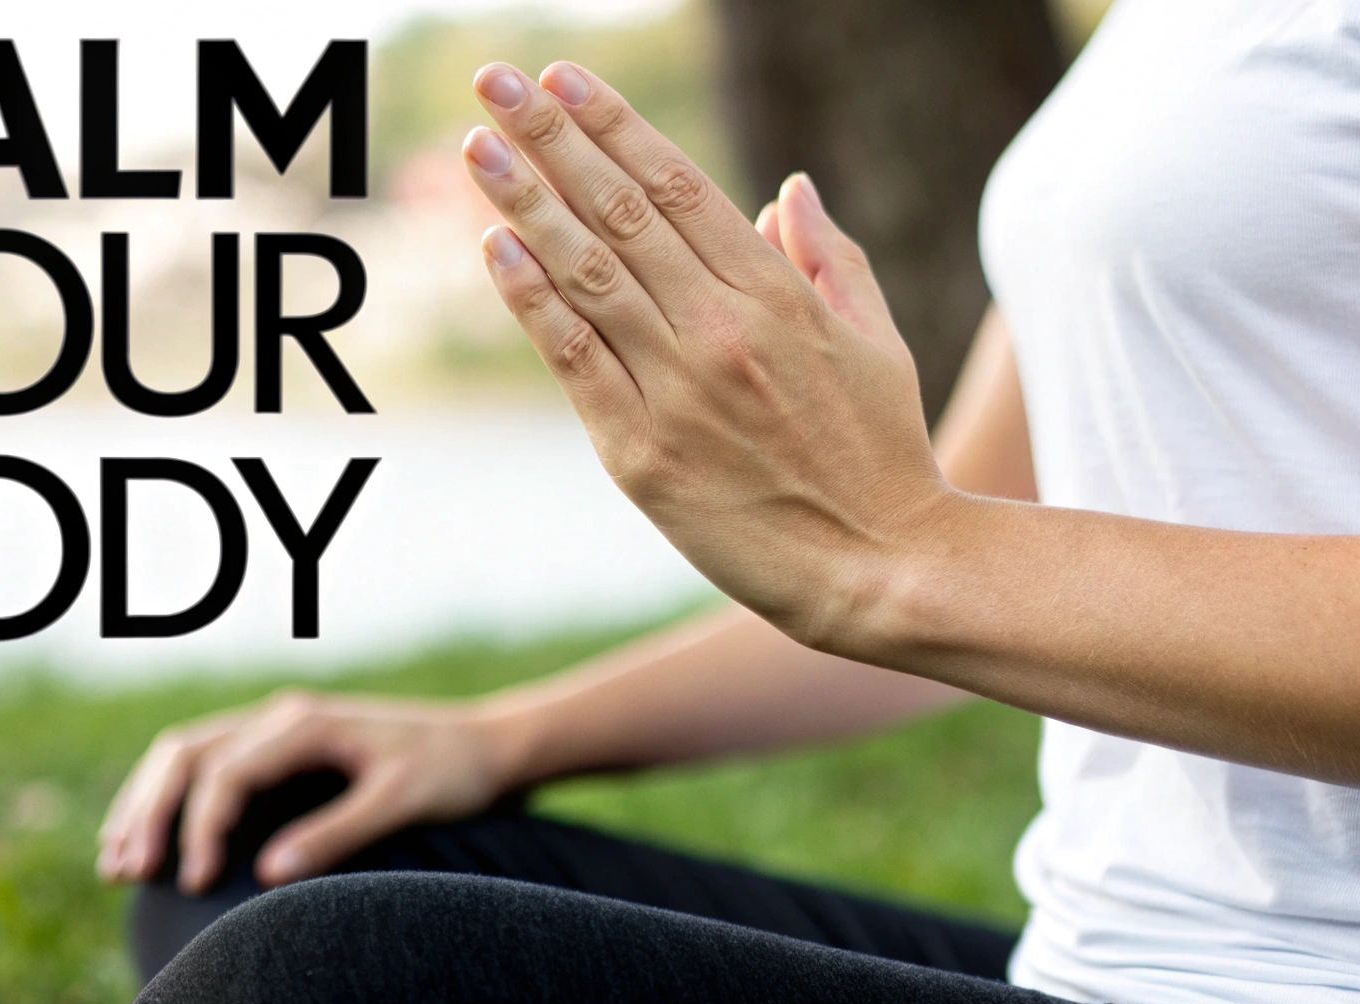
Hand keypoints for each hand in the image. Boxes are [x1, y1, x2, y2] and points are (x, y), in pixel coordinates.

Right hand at [96, 690, 510, 890]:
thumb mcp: (402, 802)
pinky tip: (154, 839)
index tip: (196, 882)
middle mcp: (284, 716)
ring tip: (117, 861)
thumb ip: (338, 832)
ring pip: (188, 754)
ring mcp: (280, 727)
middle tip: (125, 872)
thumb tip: (269, 874)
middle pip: (187, 754)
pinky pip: (210, 765)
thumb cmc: (452, 771)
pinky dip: (173, 799)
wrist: (488, 746)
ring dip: (147, 804)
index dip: (201, 828)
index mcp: (306, 721)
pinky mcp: (284, 748)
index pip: (225, 771)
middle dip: (149, 812)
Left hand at [463, 62, 950, 648]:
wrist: (877, 568)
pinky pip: (575, 360)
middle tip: (496, 81)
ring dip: (524, 203)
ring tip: (477, 147)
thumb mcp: (876, 342)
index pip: (678, 186)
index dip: (615, 125)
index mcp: (777, 295)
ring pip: (588, 275)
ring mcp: (677, 390)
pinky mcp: (641, 454)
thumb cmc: (883, 454)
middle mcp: (722, 329)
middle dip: (551, 138)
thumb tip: (787, 189)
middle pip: (620, 212)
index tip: (565, 79)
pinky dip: (532, 301)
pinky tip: (493, 248)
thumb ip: (829, 259)